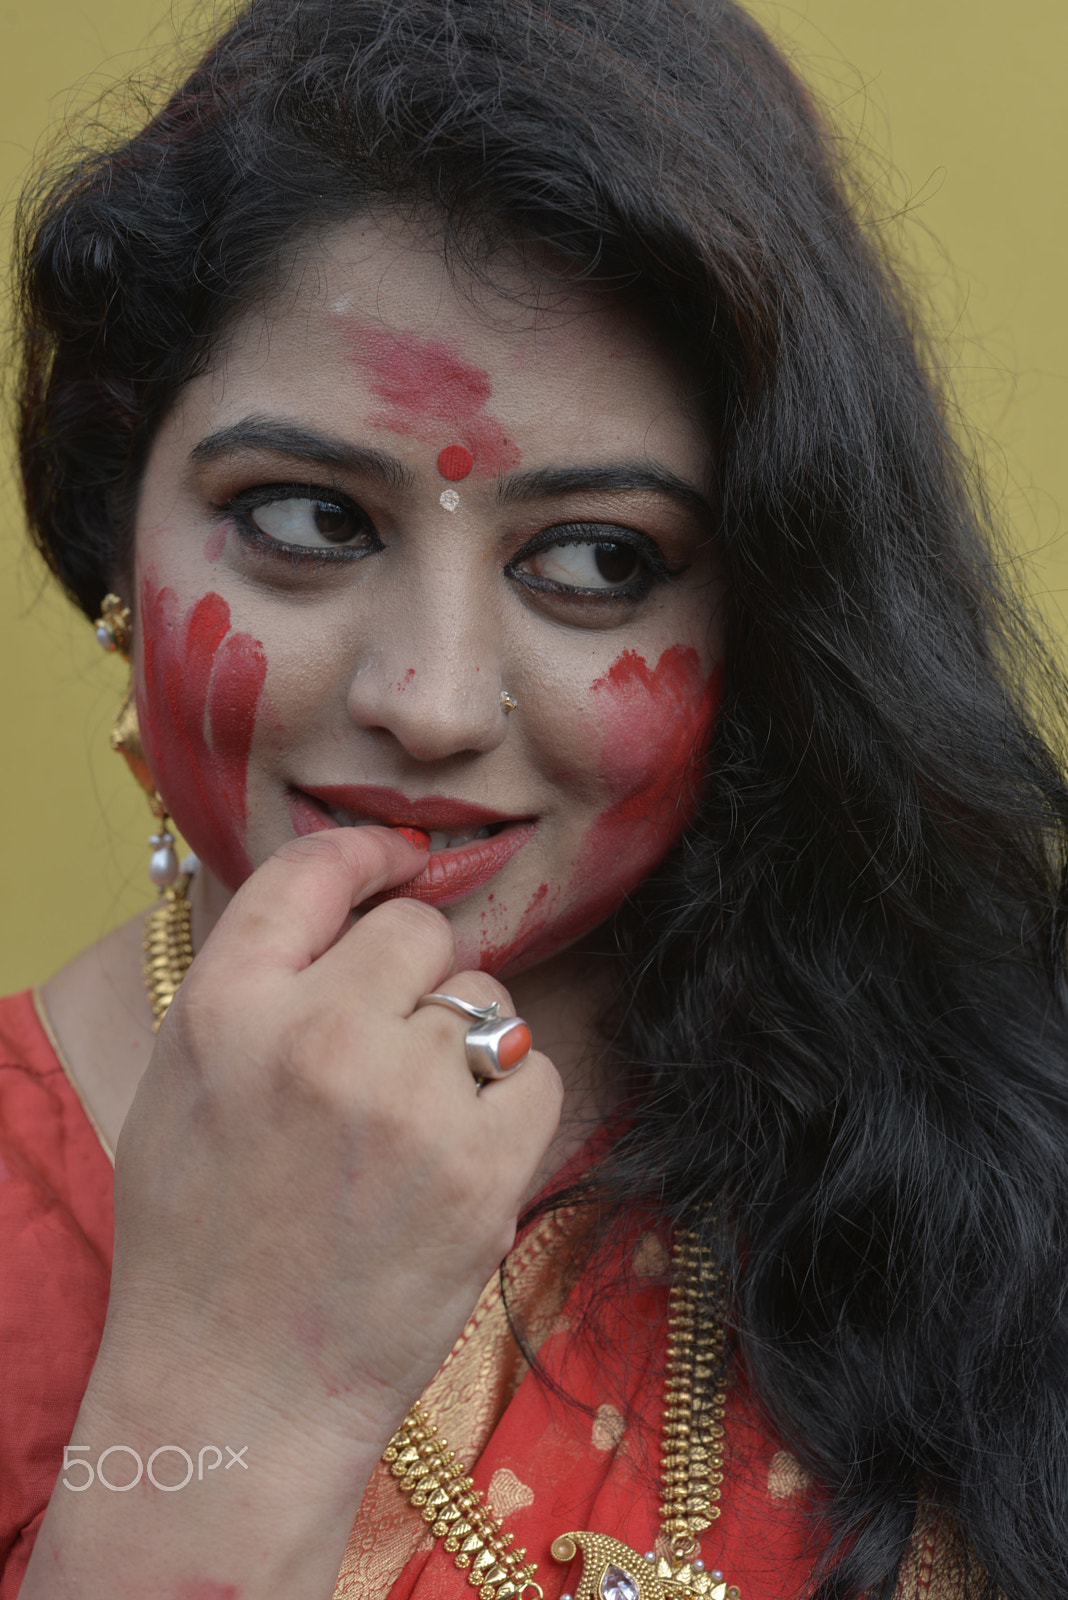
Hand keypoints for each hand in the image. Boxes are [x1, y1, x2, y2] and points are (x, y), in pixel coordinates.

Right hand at [109, 825, 561, 1452]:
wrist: (235, 1394)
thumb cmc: (200, 1237)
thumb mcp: (182, 1082)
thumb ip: (257, 981)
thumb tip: (350, 899)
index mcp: (226, 1009)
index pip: (312, 871)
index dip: (367, 855)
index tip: (398, 864)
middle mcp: (316, 1039)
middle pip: (418, 932)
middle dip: (413, 977)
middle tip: (387, 1049)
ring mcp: (405, 1106)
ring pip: (485, 1000)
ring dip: (464, 1044)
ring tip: (413, 1120)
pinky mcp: (481, 1172)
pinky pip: (536, 1072)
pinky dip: (511, 1105)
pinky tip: (460, 1153)